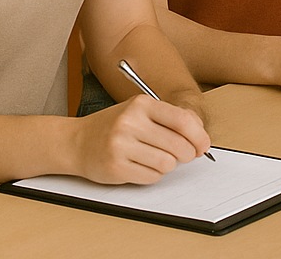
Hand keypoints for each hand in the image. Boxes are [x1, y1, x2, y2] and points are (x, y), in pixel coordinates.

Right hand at [72, 94, 210, 183]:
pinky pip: (151, 177)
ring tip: (156, 157)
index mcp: (141, 104)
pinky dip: (153, 174)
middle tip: (184, 155)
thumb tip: (200, 135)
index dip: (199, 135)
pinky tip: (142, 165)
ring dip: (168, 165)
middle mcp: (131, 122)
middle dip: (187, 154)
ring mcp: (121, 145)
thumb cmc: (115, 125)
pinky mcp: (115, 167)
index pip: (182, 120)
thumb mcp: (140, 111)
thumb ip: (169, 119)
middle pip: (178, 145)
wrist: (76, 141)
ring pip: (167, 164)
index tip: (204, 145)